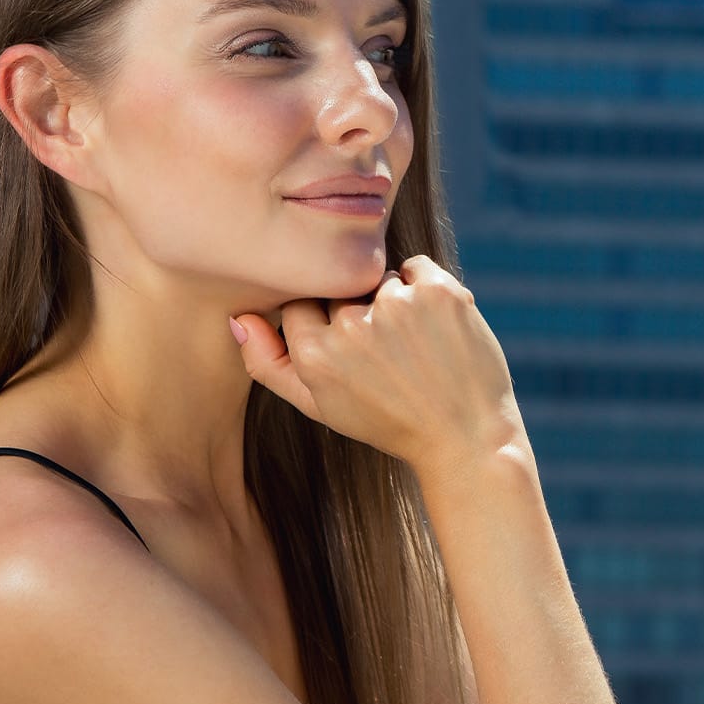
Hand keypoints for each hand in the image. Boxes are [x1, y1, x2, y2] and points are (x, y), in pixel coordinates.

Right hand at [231, 255, 520, 471]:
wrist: (465, 437)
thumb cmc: (386, 422)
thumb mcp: (318, 405)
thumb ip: (268, 364)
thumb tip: (238, 318)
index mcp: (314, 355)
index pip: (299, 303)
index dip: (323, 321)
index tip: (349, 347)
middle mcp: (350, 326)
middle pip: (337, 287)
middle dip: (358, 311)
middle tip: (387, 354)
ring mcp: (396, 305)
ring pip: (378, 278)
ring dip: (393, 302)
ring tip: (414, 347)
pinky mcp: (438, 292)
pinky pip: (416, 266)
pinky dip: (425, 288)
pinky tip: (434, 329)